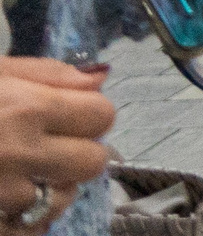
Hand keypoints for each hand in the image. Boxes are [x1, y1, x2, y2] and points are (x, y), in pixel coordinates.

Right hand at [0, 60, 114, 231]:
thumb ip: (48, 74)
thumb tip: (100, 78)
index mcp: (26, 108)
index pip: (101, 116)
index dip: (89, 115)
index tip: (69, 115)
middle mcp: (20, 153)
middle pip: (93, 162)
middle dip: (80, 153)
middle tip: (51, 147)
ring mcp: (3, 194)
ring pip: (62, 200)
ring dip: (51, 189)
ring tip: (22, 175)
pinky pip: (31, 230)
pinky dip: (28, 220)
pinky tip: (14, 203)